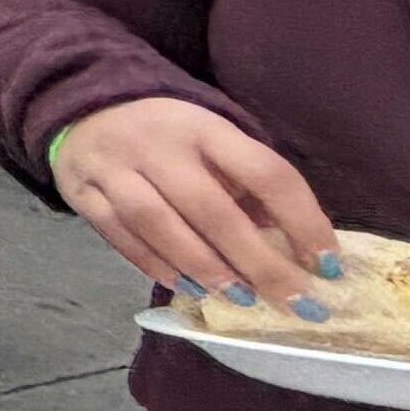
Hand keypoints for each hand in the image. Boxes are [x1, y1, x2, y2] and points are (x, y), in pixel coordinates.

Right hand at [52, 97, 343, 305]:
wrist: (86, 109)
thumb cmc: (171, 136)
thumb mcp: (215, 142)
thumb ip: (249, 188)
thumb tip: (295, 252)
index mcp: (205, 128)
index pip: (264, 173)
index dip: (302, 221)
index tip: (328, 266)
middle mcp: (158, 145)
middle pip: (211, 209)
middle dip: (257, 262)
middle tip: (293, 302)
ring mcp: (114, 168)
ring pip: (158, 224)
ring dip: (205, 267)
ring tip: (240, 299)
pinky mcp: (82, 193)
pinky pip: (120, 237)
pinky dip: (156, 266)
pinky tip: (189, 288)